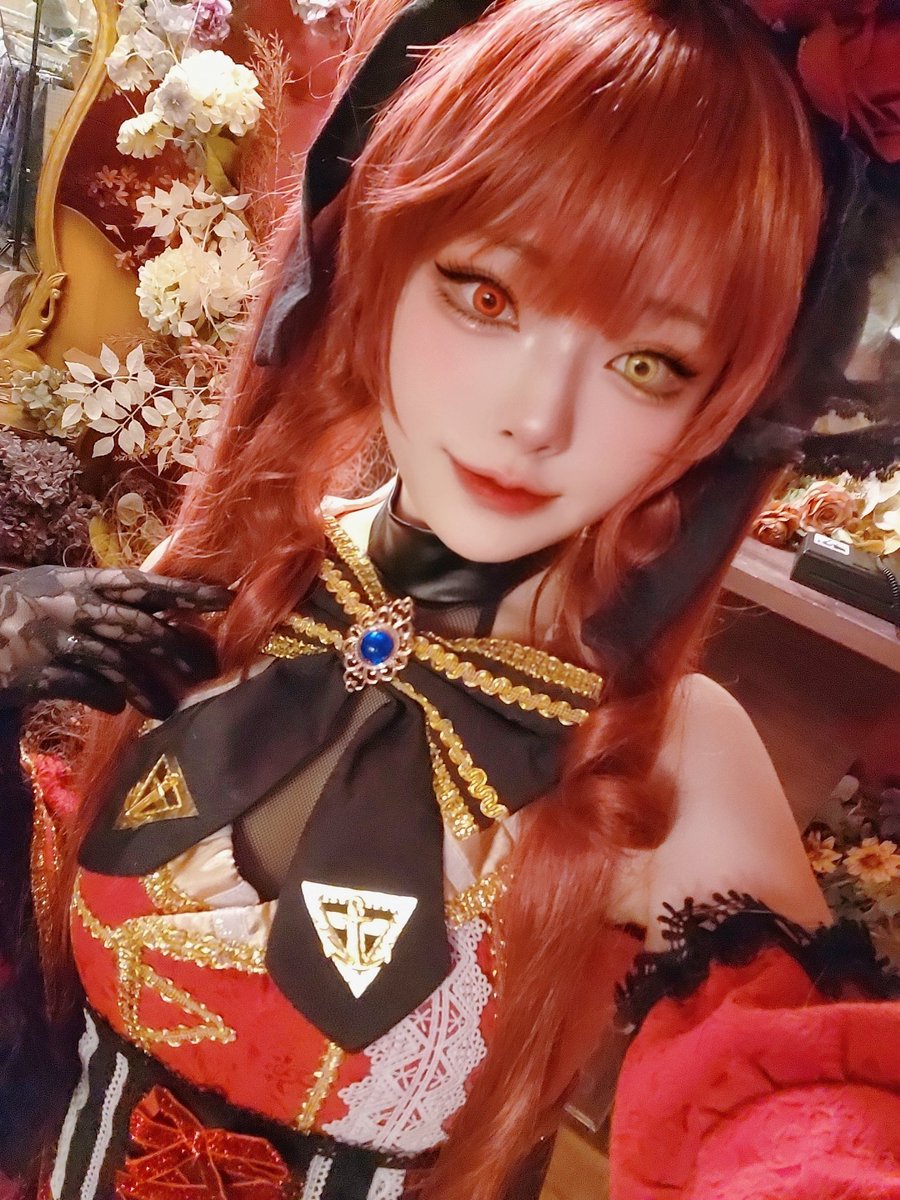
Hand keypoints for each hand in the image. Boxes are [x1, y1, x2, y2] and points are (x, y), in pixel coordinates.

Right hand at [0, 566, 232, 717]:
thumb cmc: (10, 612)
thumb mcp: (50, 590)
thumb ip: (96, 597)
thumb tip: (155, 610)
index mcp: (77, 581)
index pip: (141, 582)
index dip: (185, 590)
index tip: (225, 597)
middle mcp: (68, 604)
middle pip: (138, 625)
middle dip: (177, 648)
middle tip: (206, 669)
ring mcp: (52, 638)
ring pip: (117, 663)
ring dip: (148, 689)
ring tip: (167, 709)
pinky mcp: (35, 672)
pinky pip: (86, 688)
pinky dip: (107, 699)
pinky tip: (117, 706)